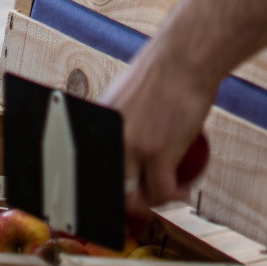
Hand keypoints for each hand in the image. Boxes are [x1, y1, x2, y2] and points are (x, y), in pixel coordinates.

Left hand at [104, 49, 218, 215]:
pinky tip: (183, 190)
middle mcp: (105, 139)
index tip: (108, 201)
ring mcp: (130, 147)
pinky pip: (162, 190)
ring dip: (153, 203)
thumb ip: (115, 128)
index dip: (91, 195)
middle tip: (143, 203)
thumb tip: (115, 153)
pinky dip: (174, 195)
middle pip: (106, 191)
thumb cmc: (161, 75)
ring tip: (168, 194)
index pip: (82, 173)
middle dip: (124, 206)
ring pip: (133, 198)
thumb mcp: (123, 101)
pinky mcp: (158, 151)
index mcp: (93, 127)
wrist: (184, 59)